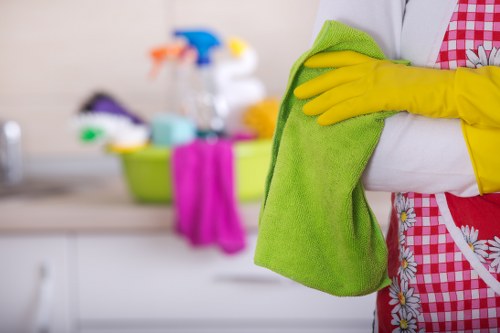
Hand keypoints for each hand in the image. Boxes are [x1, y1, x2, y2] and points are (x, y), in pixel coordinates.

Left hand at [293, 51, 457, 124]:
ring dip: (319, 103)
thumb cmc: (420, 88)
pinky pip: (349, 107)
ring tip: (305, 111)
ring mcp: (373, 83)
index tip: (308, 63)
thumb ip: (377, 80)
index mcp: (374, 63)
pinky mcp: (377, 98)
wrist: (440, 91)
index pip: (344, 58)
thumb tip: (362, 90)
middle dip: (315, 85)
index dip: (325, 60)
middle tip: (298, 93)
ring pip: (339, 93)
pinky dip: (334, 114)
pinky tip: (322, 121)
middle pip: (336, 77)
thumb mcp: (394, 78)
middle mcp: (370, 70)